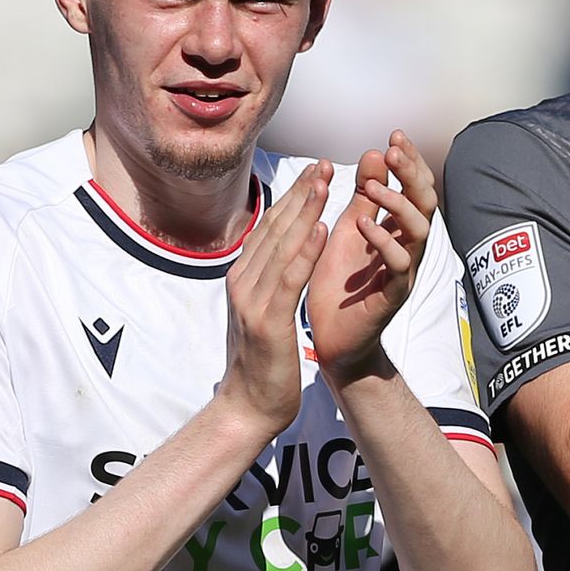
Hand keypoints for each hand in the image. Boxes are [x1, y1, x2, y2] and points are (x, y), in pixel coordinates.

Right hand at [219, 162, 328, 433]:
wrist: (249, 406)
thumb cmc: (262, 361)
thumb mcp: (261, 311)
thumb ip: (266, 281)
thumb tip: (277, 252)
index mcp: (242, 277)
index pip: (270, 228)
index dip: (292, 198)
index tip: (314, 172)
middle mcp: (242, 281)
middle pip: (274, 229)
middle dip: (300, 194)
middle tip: (323, 164)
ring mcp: (252, 300)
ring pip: (282, 246)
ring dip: (306, 212)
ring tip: (326, 183)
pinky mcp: (267, 321)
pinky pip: (289, 279)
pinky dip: (306, 252)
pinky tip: (323, 230)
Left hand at [308, 131, 438, 383]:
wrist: (333, 338)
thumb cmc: (341, 284)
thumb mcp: (348, 230)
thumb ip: (363, 197)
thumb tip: (375, 152)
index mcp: (398, 229)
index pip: (415, 188)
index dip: (409, 162)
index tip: (394, 136)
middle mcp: (408, 248)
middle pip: (427, 203)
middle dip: (412, 173)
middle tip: (394, 150)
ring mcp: (404, 272)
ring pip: (420, 231)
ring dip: (398, 204)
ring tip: (372, 188)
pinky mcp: (393, 296)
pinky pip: (400, 266)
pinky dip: (384, 242)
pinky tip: (363, 226)